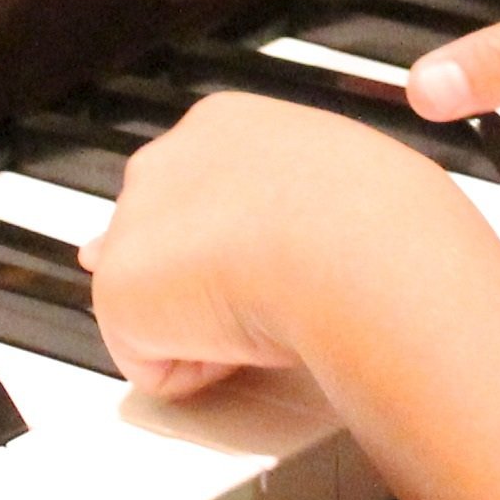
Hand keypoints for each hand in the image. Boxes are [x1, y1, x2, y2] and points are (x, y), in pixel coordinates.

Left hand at [82, 90, 488, 402]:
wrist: (356, 246)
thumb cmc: (381, 218)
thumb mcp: (354, 185)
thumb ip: (302, 199)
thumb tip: (289, 235)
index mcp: (228, 126)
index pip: (198, 193)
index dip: (227, 248)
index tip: (269, 270)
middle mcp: (168, 159)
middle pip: (161, 243)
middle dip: (199, 283)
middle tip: (272, 299)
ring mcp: (133, 220)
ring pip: (159, 305)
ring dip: (207, 327)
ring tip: (271, 316)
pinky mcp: (118, 288)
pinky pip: (151, 363)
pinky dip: (198, 372)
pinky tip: (246, 344)